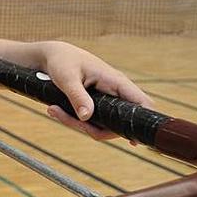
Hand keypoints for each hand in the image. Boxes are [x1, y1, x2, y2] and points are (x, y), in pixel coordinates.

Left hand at [38, 42, 153, 140]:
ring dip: (79, 125)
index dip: (143, 122)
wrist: (53, 55)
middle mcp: (116, 93)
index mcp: (116, 82)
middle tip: (65, 118)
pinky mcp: (97, 106)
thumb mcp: (66, 77)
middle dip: (94, 129)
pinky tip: (56, 111)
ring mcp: (107, 101)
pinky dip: (76, 121)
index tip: (133, 141)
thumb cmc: (62, 61)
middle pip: (120, 124)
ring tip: (53, 110)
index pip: (143, 103)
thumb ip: (77, 96)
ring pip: (103, 126)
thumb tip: (86, 117)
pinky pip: (92, 122)